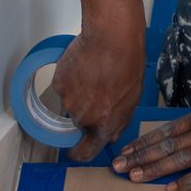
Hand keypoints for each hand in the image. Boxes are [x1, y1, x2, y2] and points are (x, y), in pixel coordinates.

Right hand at [50, 21, 144, 162]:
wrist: (112, 37)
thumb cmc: (127, 64)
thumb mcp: (132, 99)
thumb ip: (119, 122)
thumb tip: (109, 136)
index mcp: (102, 125)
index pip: (84, 153)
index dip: (79, 153)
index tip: (77, 150)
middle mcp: (81, 117)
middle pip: (78, 123)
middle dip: (86, 112)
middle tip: (98, 91)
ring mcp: (67, 100)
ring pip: (70, 103)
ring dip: (78, 94)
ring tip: (94, 75)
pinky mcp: (58, 82)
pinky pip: (63, 86)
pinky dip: (70, 79)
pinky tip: (83, 66)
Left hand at [114, 75, 190, 190]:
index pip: (168, 129)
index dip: (145, 141)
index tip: (126, 150)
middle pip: (168, 144)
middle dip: (140, 156)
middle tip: (117, 167)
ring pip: (182, 157)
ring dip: (155, 169)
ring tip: (133, 177)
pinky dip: (189, 181)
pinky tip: (171, 190)